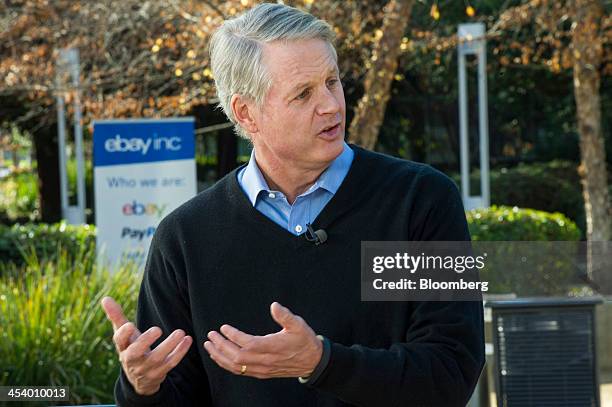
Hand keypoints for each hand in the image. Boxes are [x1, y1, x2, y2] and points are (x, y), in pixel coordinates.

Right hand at [101, 296, 192, 394]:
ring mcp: (146, 368)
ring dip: (169, 345)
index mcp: (123, 347)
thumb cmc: (131, 348)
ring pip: (157, 358)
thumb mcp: (124, 335)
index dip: (123, 334)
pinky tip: (188, 340)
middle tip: (158, 329)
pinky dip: (180, 352)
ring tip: (181, 332)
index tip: (130, 325)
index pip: (119, 341)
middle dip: (145, 341)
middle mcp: (132, 359)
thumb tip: (105, 298)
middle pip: (135, 352)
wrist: (139, 378)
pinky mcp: (160, 373)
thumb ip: (116, 317)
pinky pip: (171, 363)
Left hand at [203, 302, 322, 378]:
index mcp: (272, 347)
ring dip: (220, 356)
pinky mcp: (261, 373)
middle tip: (210, 335)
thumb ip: (285, 316)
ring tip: (209, 346)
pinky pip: (240, 372)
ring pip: (235, 367)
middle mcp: (265, 361)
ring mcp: (262, 369)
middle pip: (237, 356)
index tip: (223, 327)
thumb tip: (274, 305)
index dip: (233, 336)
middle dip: (220, 346)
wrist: (312, 362)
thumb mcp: (298, 325)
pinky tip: (220, 357)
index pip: (247, 343)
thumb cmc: (304, 341)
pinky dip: (226, 364)